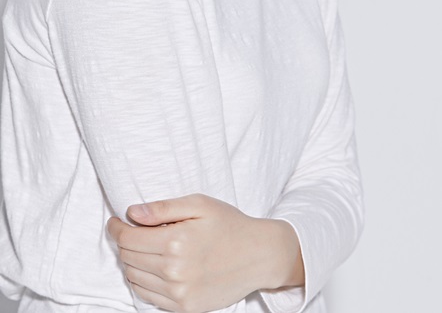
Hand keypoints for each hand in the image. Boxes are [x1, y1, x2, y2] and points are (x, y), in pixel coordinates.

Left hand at [107, 193, 303, 312]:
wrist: (259, 255)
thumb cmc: (230, 225)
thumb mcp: (200, 204)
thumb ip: (163, 208)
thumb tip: (132, 213)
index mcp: (176, 240)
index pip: (128, 238)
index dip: (117, 228)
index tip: (116, 221)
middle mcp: (174, 270)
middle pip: (128, 258)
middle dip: (125, 242)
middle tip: (134, 231)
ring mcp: (179, 293)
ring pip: (134, 278)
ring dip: (133, 262)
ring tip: (147, 248)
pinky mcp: (184, 307)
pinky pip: (148, 296)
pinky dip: (143, 281)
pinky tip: (155, 267)